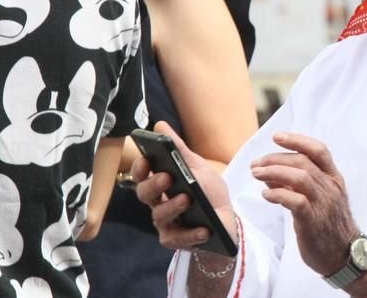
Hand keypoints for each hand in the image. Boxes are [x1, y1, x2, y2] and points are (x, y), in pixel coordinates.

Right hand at [133, 122, 237, 252]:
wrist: (226, 218)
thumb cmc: (207, 191)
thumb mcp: (197, 167)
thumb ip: (178, 149)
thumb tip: (160, 125)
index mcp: (160, 183)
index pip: (141, 175)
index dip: (140, 168)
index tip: (146, 159)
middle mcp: (157, 203)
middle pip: (145, 194)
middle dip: (154, 184)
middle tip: (168, 176)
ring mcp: (165, 223)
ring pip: (159, 216)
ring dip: (172, 206)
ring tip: (187, 198)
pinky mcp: (176, 241)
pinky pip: (178, 239)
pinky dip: (192, 234)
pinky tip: (204, 228)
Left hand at [250, 134, 359, 278]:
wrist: (345, 256)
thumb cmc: (330, 226)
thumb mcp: (321, 199)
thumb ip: (301, 184)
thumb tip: (273, 172)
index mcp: (334, 179)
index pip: (318, 150)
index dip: (298, 140)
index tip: (277, 137)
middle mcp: (331, 187)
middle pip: (303, 162)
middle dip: (276, 159)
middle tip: (256, 164)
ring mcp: (324, 204)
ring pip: (300, 178)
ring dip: (274, 172)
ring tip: (256, 174)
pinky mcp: (314, 221)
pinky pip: (296, 201)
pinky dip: (279, 194)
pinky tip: (266, 194)